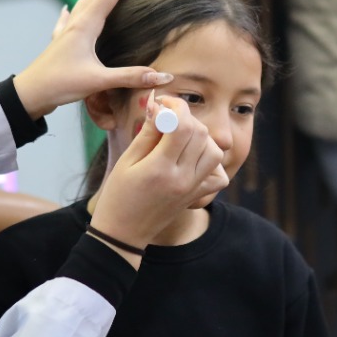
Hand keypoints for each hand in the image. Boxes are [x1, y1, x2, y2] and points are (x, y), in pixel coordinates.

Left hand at [13, 0, 171, 120]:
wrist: (29, 94)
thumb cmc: (59, 84)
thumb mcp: (98, 81)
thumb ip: (130, 76)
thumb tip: (163, 76)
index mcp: (87, 24)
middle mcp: (77, 21)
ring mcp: (68, 30)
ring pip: (89, 0)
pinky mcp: (61, 41)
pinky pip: (72, 17)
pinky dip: (79, 9)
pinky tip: (71, 9)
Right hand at [87, 95, 226, 261]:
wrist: (124, 233)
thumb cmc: (118, 195)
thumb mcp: (127, 161)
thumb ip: (148, 132)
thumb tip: (159, 105)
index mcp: (159, 168)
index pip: (182, 125)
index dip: (175, 106)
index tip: (163, 103)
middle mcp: (182, 178)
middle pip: (200, 134)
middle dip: (186, 118)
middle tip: (168, 119)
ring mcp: (192, 189)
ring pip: (214, 151)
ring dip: (200, 137)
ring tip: (179, 138)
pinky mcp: (197, 196)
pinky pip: (218, 174)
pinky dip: (211, 162)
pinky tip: (192, 159)